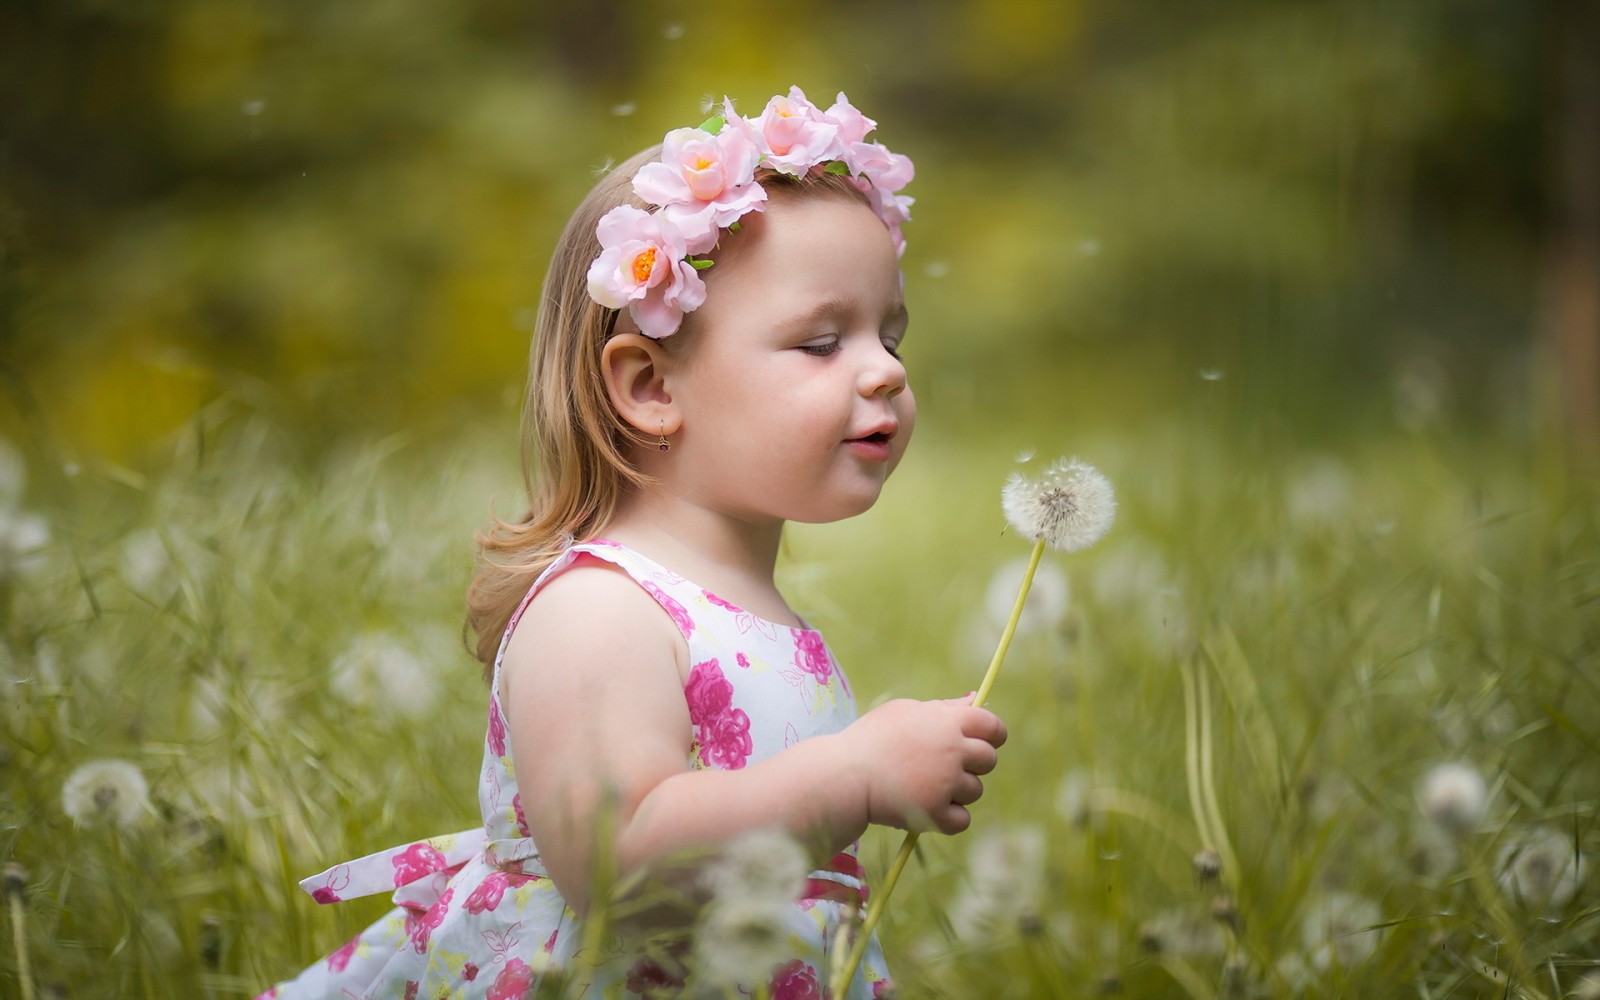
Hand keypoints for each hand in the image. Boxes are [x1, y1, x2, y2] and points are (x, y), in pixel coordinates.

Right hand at [841, 696, 1007, 834]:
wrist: (845, 774)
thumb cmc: (871, 738)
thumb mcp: (905, 711)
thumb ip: (944, 707)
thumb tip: (974, 701)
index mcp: (947, 722)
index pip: (992, 726)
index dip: (993, 734)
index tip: (983, 741)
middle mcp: (953, 752)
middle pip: (989, 760)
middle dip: (973, 764)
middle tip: (945, 767)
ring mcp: (946, 784)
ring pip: (974, 791)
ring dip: (956, 791)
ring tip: (925, 786)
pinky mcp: (935, 813)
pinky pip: (962, 820)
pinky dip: (949, 819)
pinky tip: (929, 809)